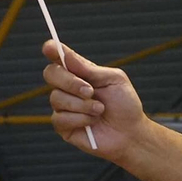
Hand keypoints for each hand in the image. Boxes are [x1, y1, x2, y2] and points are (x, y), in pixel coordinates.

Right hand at [43, 41, 150, 158]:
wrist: (131, 132)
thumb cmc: (124, 105)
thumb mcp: (114, 80)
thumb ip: (90, 69)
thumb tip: (64, 53)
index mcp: (79, 73)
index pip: (58, 57)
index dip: (52, 50)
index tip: (50, 48)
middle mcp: (67, 87)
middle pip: (50, 74)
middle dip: (70, 82)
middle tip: (90, 91)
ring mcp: (62, 106)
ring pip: (57, 98)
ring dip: (82, 105)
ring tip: (100, 110)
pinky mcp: (62, 125)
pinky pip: (60, 118)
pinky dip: (81, 119)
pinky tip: (93, 122)